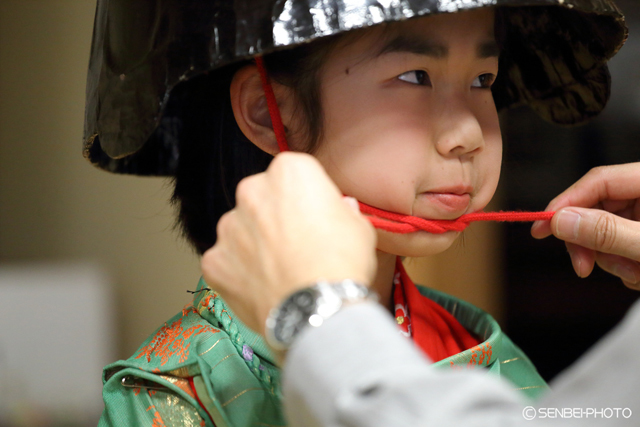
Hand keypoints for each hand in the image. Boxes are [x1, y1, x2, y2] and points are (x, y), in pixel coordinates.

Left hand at [201, 152, 376, 335]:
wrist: (318, 310)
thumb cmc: (342, 263)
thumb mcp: (359, 226)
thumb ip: (342, 211)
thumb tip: (340, 209)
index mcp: (289, 172)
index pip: (295, 175)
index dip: (308, 198)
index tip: (318, 217)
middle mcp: (251, 191)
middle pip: (262, 198)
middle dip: (275, 216)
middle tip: (297, 245)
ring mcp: (229, 226)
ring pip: (242, 229)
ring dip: (255, 243)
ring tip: (281, 271)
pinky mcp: (214, 260)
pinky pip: (227, 261)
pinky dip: (240, 272)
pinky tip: (263, 286)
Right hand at [531, 163, 639, 288]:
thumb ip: (607, 232)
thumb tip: (561, 220)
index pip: (598, 180)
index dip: (566, 202)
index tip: (540, 227)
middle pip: (598, 209)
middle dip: (590, 243)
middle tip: (584, 267)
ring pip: (606, 232)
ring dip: (611, 260)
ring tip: (635, 275)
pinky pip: (620, 246)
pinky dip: (624, 265)